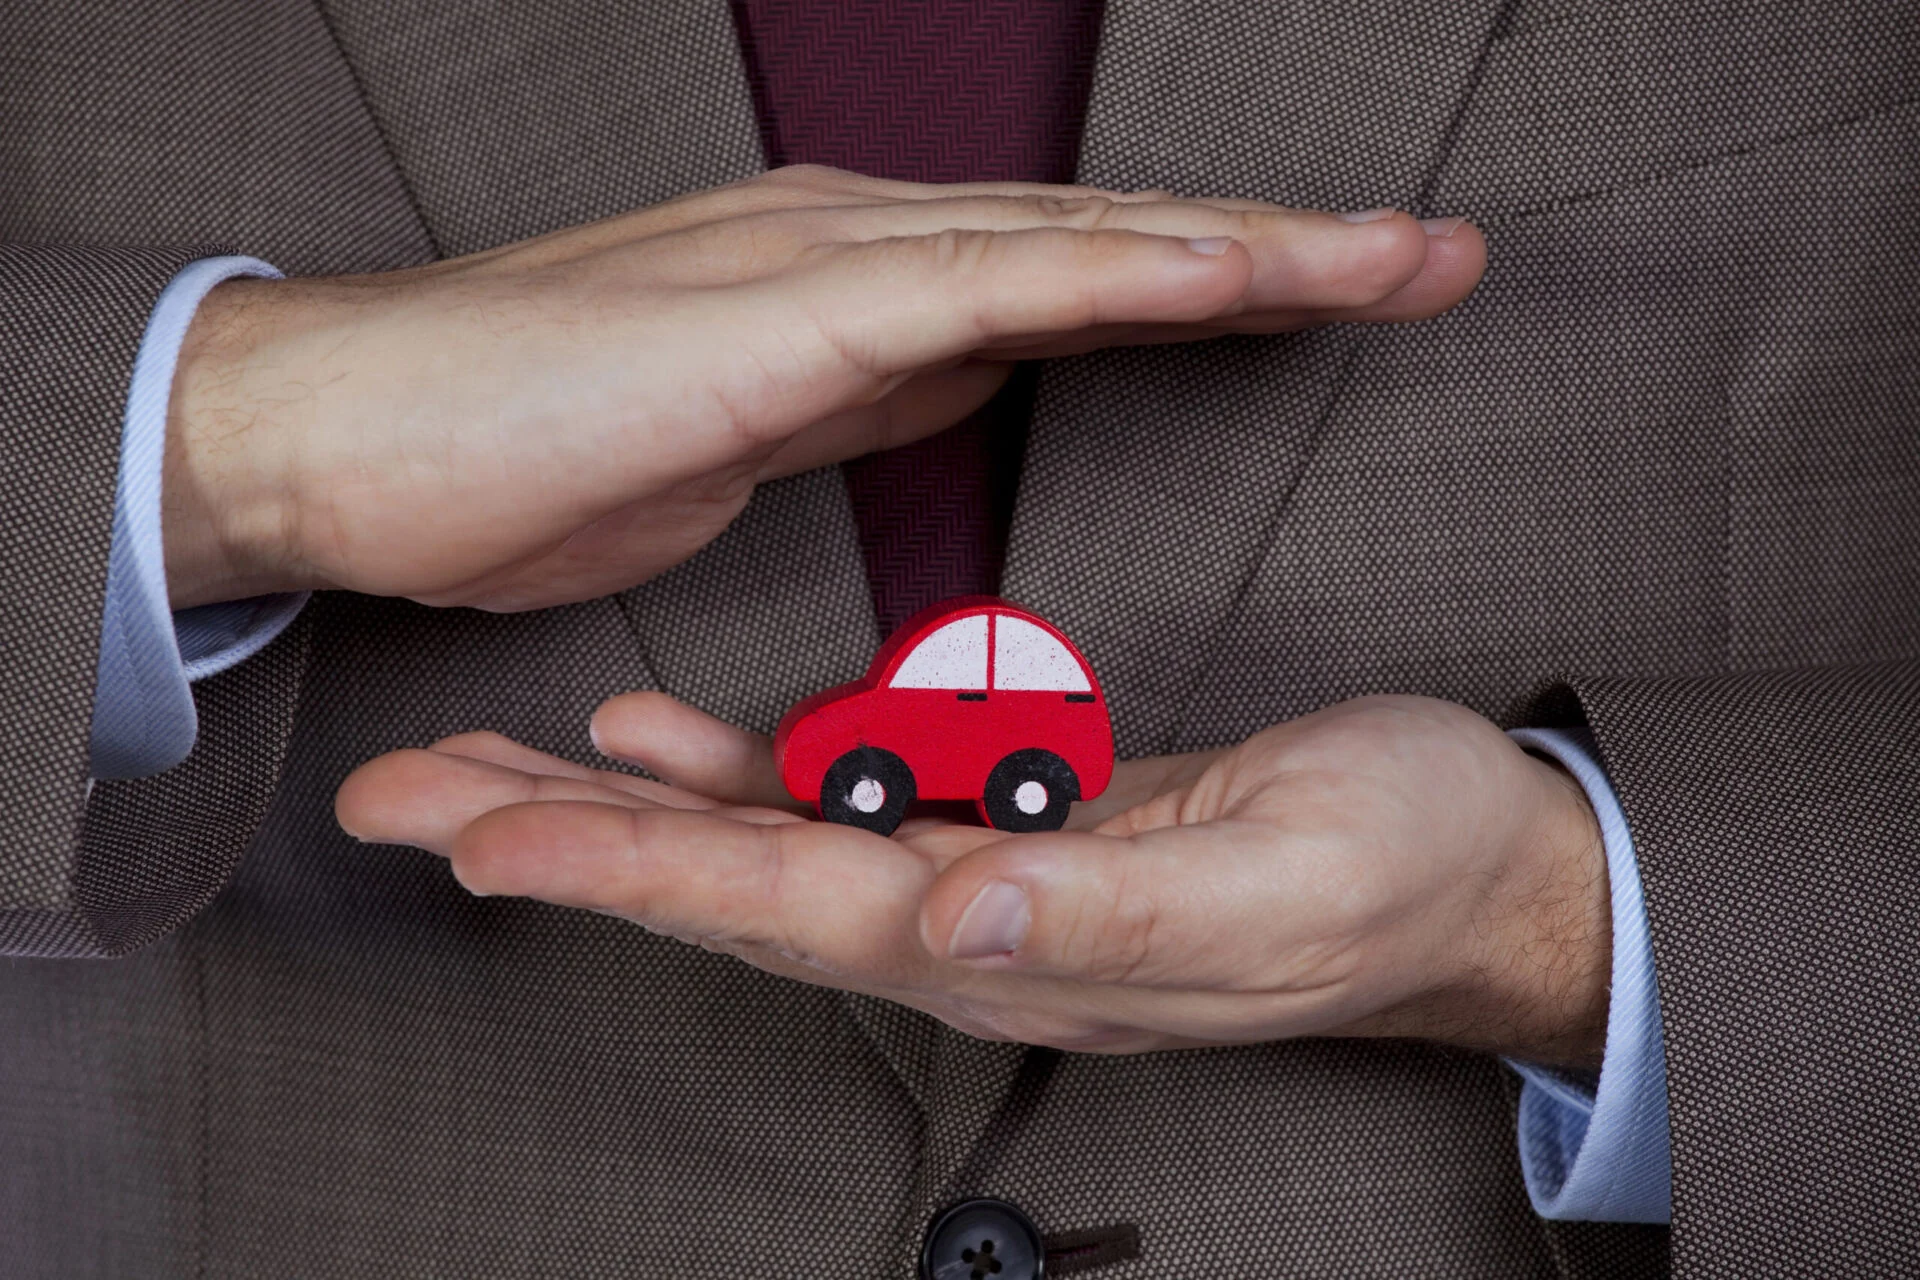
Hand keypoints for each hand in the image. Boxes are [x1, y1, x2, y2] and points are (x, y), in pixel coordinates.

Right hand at [163, 166, 1483, 608]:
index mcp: (859, 290)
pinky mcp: (772, 320)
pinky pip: (975, 289)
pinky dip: (1108, 275)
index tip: (1348, 296)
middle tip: (1434, 254)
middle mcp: (858, 250)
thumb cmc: (515, 446)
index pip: (1080, 277)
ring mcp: (819, 269)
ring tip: (1390, 253)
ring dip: (1241, 247)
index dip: (1221, 284)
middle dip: (1282, 250)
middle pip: (1112, 243)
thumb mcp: (739, 432)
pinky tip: (1218, 269)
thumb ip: (862, 397)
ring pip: (1075, 244)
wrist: (332, 436)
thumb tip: (962, 377)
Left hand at [335, 692, 1609, 1067]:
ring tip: (478, 772)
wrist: (1471, 867)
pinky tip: (655, 739)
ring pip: (758, 847)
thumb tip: (956, 912)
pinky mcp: (1013, 819)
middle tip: (404, 806)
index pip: (787, 912)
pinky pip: (839, 803)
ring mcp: (985, 875)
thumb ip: (1110, 904)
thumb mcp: (1280, 883)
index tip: (488, 845)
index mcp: (1021, 943)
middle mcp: (974, 924)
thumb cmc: (1396, 869)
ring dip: (613, 813)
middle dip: (562, 850)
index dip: (634, 881)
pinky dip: (731, 772)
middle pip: (726, 892)